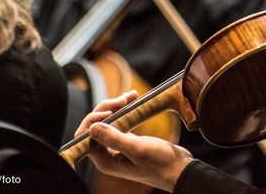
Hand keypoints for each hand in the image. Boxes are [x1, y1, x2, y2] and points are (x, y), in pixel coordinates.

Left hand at [76, 91, 193, 191]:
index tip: (110, 111)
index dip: (93, 121)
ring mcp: (118, 147)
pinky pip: (120, 122)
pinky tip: (133, 100)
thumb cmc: (160, 163)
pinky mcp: (129, 140)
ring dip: (116, 106)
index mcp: (105, 161)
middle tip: (123, 99)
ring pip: (108, 122)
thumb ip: (114, 138)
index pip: (85, 138)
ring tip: (130, 95)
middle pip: (95, 127)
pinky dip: (125, 110)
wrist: (180, 169)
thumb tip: (92, 128)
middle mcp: (108, 154)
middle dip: (106, 109)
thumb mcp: (137, 149)